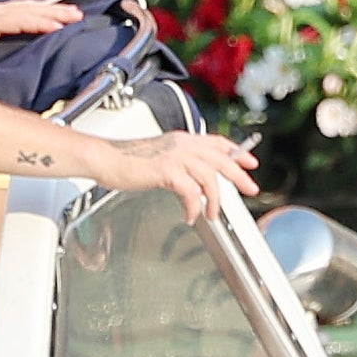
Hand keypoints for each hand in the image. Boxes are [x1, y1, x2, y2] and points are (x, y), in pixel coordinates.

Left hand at [0, 0, 79, 68]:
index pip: (21, 19)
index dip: (42, 22)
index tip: (62, 26)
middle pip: (31, 8)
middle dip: (56, 11)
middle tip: (79, 14)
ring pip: (28, 5)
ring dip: (50, 8)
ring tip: (70, 11)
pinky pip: (20, 7)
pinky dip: (37, 8)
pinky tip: (42, 11)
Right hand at [96, 127, 260, 223]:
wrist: (105, 159)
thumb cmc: (126, 160)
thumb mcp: (160, 156)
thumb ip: (179, 163)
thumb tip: (194, 179)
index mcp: (182, 140)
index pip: (217, 142)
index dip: (236, 151)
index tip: (250, 162)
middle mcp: (182, 144)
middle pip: (221, 159)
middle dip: (239, 176)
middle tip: (251, 189)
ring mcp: (175, 156)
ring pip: (209, 178)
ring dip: (214, 200)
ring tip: (212, 215)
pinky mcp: (167, 170)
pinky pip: (190, 192)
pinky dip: (193, 207)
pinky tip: (189, 216)